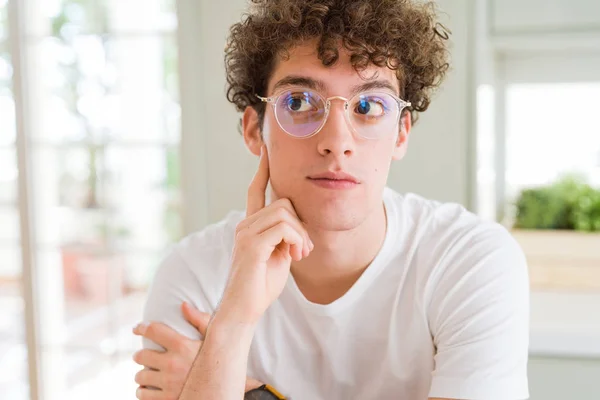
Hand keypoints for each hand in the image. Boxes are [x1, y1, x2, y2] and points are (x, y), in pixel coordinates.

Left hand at [132, 302, 262, 398]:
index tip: (137, 328)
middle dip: (139, 355)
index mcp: (183, 345)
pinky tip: (146, 388)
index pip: (154, 330)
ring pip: (140, 376)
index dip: (142, 327)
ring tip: (145, 374)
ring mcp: (169, 383)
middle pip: (141, 355)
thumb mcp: (213, 338)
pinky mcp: (168, 399)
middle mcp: (173, 363)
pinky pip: (143, 394)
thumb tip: (183, 304)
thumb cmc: (220, 360)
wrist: (223, 389)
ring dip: (140, 374)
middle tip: (141, 356)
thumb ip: (199, 320)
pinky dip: (142, 391)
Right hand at [216, 146, 312, 325]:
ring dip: (301, 234)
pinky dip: (297, 240)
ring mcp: (245, 233)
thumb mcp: (280, 256)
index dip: (263, 171)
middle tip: (304, 250)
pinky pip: (284, 228)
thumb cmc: (261, 286)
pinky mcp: (251, 245)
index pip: (256, 190)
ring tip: (300, 255)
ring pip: (285, 212)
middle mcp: (244, 225)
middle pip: (283, 202)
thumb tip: (297, 226)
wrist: (244, 311)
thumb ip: (286, 237)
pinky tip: (295, 256)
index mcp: (250, 226)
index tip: (267, 152)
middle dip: (301, 224)